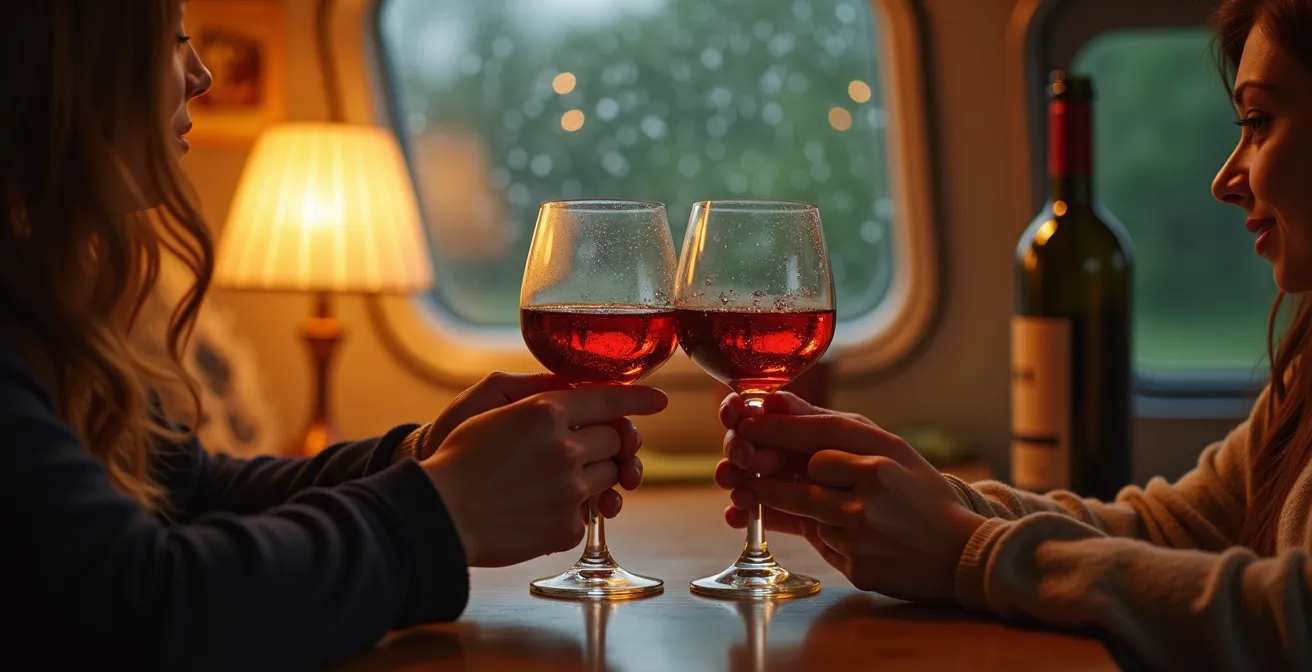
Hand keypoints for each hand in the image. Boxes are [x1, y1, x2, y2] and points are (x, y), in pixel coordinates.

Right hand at [422, 383, 666, 567]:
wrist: (439, 515)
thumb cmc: (457, 458)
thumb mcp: (488, 405)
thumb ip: (534, 390)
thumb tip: (570, 387)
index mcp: (546, 412)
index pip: (611, 399)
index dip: (639, 399)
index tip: (658, 400)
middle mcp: (566, 449)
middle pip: (616, 440)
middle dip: (605, 442)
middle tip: (579, 447)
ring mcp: (571, 491)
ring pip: (608, 477)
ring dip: (590, 476)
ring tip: (553, 479)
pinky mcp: (568, 527)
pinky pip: (588, 513)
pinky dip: (572, 509)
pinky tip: (539, 508)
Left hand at [718, 394, 985, 603]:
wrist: (961, 553)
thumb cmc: (919, 494)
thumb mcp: (889, 450)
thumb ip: (833, 427)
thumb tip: (773, 402)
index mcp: (883, 453)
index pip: (819, 432)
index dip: (776, 428)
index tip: (745, 423)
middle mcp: (873, 488)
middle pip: (802, 476)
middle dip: (766, 472)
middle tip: (740, 467)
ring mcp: (863, 530)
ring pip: (805, 511)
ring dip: (786, 503)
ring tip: (769, 494)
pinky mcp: (857, 565)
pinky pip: (819, 543)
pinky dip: (816, 533)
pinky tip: (824, 528)